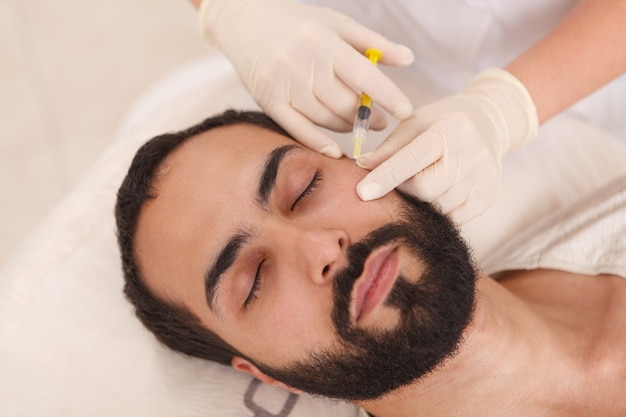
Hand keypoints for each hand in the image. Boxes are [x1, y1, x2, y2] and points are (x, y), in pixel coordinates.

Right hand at [198, 0, 413, 157]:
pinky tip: (335, 150)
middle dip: (367, 115)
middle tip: (379, 121)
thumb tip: (408, 58)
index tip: (405, 111)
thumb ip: (371, 42)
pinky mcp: (269, 101)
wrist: (242, 19)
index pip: (363, 74)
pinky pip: (297, 128)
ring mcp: (285, 84)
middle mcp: (304, 64)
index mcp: (324, 41)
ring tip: (357, 125)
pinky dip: (318, 142)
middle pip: (345, 102)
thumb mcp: (335, 23)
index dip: (387, 95)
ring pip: (324, 117)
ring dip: (346, 127)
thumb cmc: (295, 20)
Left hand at [356, 69, 538, 223]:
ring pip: (439, 206)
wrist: (488, 122)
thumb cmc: (441, 122)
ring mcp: (485, 176)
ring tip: (424, 180)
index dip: (386, 177)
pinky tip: (440, 191)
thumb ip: (388, 148)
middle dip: (405, 188)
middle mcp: (472, 153)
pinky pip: (455, 217)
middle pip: (426, 189)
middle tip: (402, 178)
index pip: (412, 159)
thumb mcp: (413, 123)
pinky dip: (440, 210)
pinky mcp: (491, 194)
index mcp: (449, 130)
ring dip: (422, 201)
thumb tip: (361, 167)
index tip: (362, 192)